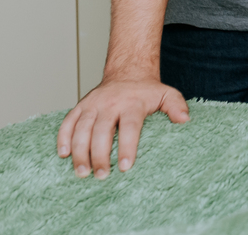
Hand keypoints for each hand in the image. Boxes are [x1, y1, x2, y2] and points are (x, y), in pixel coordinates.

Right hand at [57, 74, 188, 177]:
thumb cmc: (147, 90)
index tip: (125, 167)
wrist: (128, 71)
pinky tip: (64, 155)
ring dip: (79, 152)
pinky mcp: (80, 106)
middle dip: (99, 155)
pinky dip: (63, 138)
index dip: (126, 147)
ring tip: (82, 172)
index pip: (129, 127)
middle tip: (102, 175)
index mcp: (132, 102)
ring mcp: (93, 104)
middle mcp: (110, 103)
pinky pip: (67, 122)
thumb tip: (184, 120)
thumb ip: (176, 106)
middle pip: (101, 131)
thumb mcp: (166, 94)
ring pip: (81, 129)